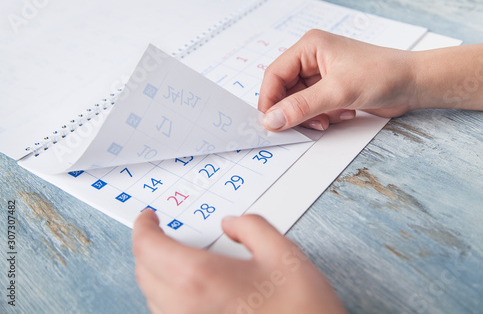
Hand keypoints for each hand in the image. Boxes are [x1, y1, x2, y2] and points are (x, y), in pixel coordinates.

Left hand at [133, 209, 345, 313]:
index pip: (148, 247)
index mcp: (200, 279)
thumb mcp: (283, 255)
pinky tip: (192, 289)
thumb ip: (252, 227)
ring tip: (177, 257)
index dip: (143, 227)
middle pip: (144, 272)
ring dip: (156, 273)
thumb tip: (232, 224)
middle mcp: (184, 309)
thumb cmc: (300, 312)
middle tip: (161, 233)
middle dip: (148, 247)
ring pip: (152, 297)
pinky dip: (169, 296)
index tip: (148, 217)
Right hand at [258, 29, 416, 130]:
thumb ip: (302, 106)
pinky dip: (324, 117)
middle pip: (285, 91)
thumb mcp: (338, 91)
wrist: (415, 84)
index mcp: (309, 47)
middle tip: (300, 126)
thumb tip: (272, 120)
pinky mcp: (332, 90)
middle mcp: (312, 59)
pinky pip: (314, 108)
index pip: (275, 74)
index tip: (270, 123)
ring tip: (329, 120)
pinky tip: (344, 114)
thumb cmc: (383, 74)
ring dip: (311, 116)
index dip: (269, 100)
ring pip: (299, 103)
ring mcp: (322, 76)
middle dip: (294, 111)